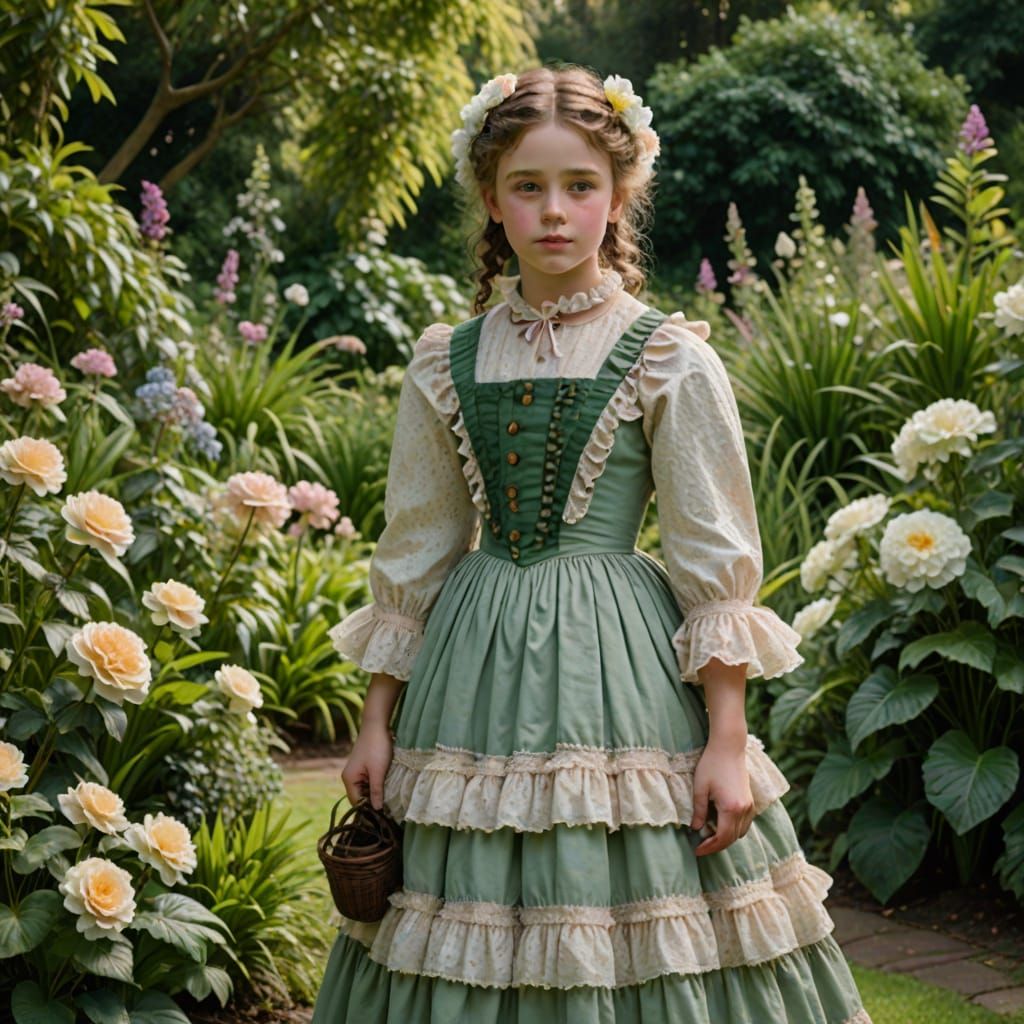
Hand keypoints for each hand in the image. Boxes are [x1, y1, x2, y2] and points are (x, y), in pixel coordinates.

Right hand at [340, 722, 393, 809]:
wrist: (376, 725)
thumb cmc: (377, 747)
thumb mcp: (378, 771)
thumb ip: (376, 791)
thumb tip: (377, 810)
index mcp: (349, 779)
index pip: (356, 803)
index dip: (368, 810)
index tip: (381, 817)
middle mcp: (349, 777)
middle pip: (360, 797)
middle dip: (372, 803)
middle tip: (387, 811)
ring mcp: (356, 772)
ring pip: (365, 790)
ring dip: (375, 794)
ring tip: (388, 801)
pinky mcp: (363, 767)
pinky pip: (368, 782)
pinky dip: (376, 785)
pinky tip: (386, 787)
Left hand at [689, 737, 753, 856]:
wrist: (729, 748)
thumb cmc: (711, 764)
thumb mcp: (700, 787)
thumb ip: (698, 810)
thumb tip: (695, 828)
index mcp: (731, 808)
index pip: (721, 838)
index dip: (709, 847)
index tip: (697, 850)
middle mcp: (744, 809)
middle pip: (732, 838)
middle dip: (716, 845)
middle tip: (701, 846)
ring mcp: (749, 806)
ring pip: (740, 833)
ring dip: (726, 838)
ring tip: (709, 835)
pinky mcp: (751, 801)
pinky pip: (745, 824)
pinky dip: (734, 829)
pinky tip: (721, 824)